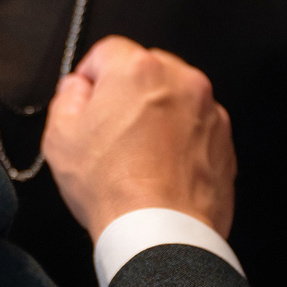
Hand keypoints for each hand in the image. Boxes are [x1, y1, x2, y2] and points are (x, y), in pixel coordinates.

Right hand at [42, 35, 235, 241]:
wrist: (161, 234)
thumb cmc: (113, 188)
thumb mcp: (60, 137)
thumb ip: (66, 97)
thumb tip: (77, 88)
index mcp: (138, 70)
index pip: (107, 51)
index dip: (90, 76)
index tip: (86, 100)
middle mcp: (180, 81)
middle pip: (146, 71)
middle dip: (127, 94)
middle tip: (110, 132)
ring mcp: (209, 112)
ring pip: (174, 100)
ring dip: (157, 117)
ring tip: (137, 157)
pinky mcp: (225, 142)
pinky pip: (195, 129)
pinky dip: (180, 142)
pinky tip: (160, 171)